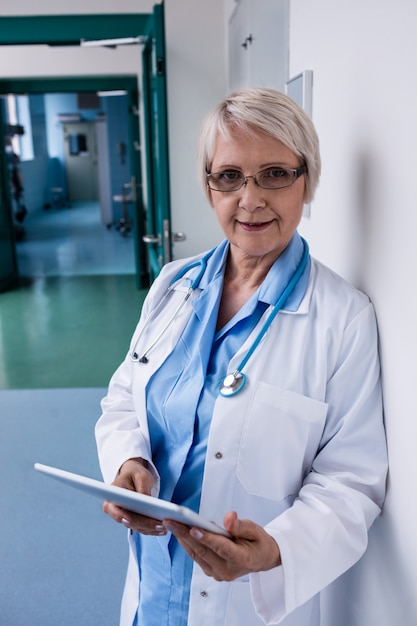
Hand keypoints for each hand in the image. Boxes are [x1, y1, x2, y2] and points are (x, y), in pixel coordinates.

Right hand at [102, 458, 166, 535]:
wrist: (134, 476)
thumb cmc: (136, 474)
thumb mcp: (141, 477)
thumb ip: (143, 490)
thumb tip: (148, 505)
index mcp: (112, 497)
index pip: (117, 511)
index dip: (125, 517)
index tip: (132, 520)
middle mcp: (114, 510)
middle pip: (129, 521)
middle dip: (145, 524)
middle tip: (160, 525)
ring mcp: (123, 516)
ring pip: (137, 527)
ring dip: (150, 529)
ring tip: (164, 528)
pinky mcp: (132, 520)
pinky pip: (141, 527)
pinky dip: (151, 529)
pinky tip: (162, 529)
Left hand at [162, 511, 280, 580]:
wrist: (261, 558)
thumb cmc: (258, 543)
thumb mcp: (255, 530)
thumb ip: (241, 525)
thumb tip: (229, 518)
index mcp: (241, 560)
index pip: (221, 548)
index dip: (207, 538)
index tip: (193, 528)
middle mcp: (227, 570)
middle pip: (203, 551)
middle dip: (185, 534)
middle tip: (171, 521)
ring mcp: (218, 573)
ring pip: (196, 554)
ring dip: (182, 538)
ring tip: (170, 523)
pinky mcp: (211, 571)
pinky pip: (196, 556)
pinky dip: (187, 543)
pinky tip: (179, 531)